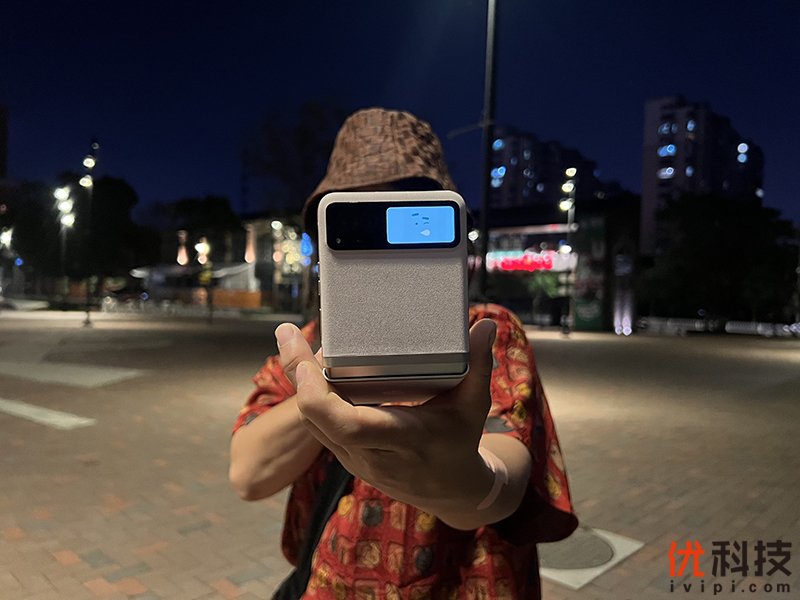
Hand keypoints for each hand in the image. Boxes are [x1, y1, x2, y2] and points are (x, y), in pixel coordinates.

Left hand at [280, 319, 497, 519]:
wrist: (451, 491)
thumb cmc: (461, 441)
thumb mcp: (475, 406)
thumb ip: (480, 365)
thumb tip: (486, 325)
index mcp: (404, 439)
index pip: (349, 426)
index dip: (320, 397)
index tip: (309, 362)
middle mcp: (373, 454)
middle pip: (318, 420)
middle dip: (297, 376)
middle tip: (288, 334)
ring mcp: (355, 459)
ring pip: (311, 423)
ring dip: (298, 383)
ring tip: (294, 342)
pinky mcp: (346, 456)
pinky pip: (317, 426)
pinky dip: (308, 396)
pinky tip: (306, 367)